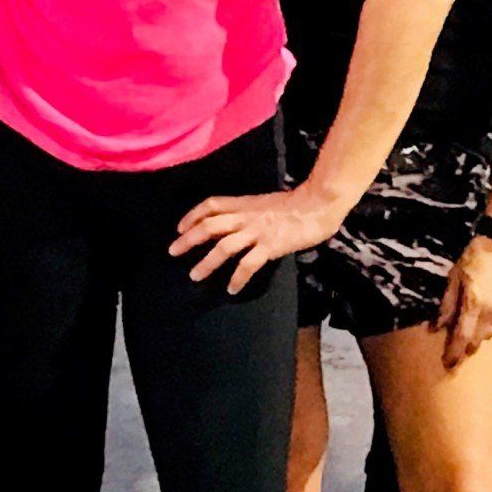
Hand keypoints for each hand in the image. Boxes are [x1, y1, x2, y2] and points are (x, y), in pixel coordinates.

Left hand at [172, 184, 346, 293]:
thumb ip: (246, 212)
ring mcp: (258, 231)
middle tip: (173, 252)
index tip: (179, 228)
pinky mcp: (271, 246)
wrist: (318, 205)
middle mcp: (247, 216)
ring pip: (224, 246)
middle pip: (210, 225)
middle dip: (189, 239)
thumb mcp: (264, 203)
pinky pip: (248, 264)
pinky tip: (231, 288)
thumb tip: (227, 225)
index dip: (192, 215)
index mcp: (245, 204)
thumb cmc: (295, 205)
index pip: (211, 205)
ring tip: (195, 276)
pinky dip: (237, 278)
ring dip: (206, 262)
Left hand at [435, 233, 491, 368]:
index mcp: (474, 304)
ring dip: (480, 338)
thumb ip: (447, 305)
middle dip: (466, 348)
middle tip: (456, 351)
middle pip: (478, 341)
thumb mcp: (454, 278)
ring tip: (471, 335)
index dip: (454, 353)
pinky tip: (485, 321)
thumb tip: (436, 328)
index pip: (462, 338)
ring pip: (491, 335)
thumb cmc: (473, 257)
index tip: (448, 364)